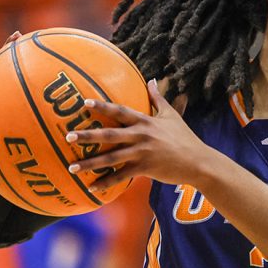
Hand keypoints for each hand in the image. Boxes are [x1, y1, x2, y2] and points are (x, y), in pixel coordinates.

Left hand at [66, 80, 212, 190]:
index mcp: (145, 121)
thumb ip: (158, 97)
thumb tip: (152, 79)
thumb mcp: (172, 114)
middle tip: (68, 136)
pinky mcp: (145, 169)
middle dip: (88, 135)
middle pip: (110, 134)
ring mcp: (142, 152)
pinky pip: (121, 176)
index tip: (84, 102)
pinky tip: (92, 187)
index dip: (102, 105)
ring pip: (111, 158)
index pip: (120, 110)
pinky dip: (106, 183)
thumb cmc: (184, 137)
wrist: (198, 162)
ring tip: (71, 167)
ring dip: (90, 163)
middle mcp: (141, 135)